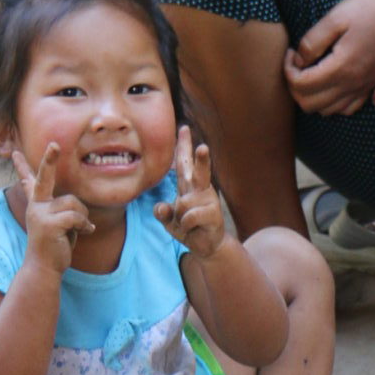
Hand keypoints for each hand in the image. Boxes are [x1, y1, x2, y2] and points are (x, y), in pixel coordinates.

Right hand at [12, 143, 92, 274]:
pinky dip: (84, 225)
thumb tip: (84, 215)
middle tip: (54, 144)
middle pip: (44, 178)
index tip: (16, 153)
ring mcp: (40, 214)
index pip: (29, 182)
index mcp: (37, 205)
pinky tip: (84, 233)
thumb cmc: (55, 247)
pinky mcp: (48, 223)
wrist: (44, 268)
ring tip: (79, 229)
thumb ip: (65, 214)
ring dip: (82, 217)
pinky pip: (75, 216)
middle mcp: (35, 206)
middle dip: (49, 160)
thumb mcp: (60, 226)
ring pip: (73, 203)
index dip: (22, 166)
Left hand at [155, 127, 225, 259]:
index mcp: (189, 185)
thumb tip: (161, 207)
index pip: (184, 163)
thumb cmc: (187, 228)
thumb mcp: (169, 220)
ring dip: (180, 218)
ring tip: (188, 224)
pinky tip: (194, 229)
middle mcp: (200, 189)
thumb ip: (162, 213)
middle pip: (199, 171)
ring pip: (183, 203)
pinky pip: (189, 217)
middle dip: (201, 159)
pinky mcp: (213, 214)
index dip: (183, 146)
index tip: (184, 128)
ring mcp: (208, 201)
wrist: (206, 246)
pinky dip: (186, 226)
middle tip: (203, 147)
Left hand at [284, 0, 374, 117]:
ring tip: (311, 73)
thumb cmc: (367, 11)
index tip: (290, 53)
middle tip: (296, 65)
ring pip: (325, 111)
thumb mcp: (335, 17)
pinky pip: (345, 109)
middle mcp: (350, 85)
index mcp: (340, 67)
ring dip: (311, 96)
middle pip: (309, 104)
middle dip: (295, 87)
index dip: (288, 71)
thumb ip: (312, 42)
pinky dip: (331, 102)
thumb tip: (298, 60)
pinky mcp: (369, 88)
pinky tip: (329, 83)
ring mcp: (361, 89)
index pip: (301, 85)